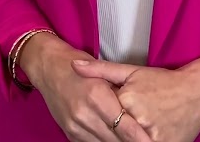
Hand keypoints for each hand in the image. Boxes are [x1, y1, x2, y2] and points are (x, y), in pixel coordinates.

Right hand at [21, 34, 152, 141]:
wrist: (47, 68)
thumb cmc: (77, 65)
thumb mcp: (102, 71)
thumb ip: (121, 92)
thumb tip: (143, 112)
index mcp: (96, 96)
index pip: (125, 126)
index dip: (140, 138)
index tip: (152, 141)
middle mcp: (84, 114)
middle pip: (116, 140)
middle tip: (149, 141)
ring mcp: (74, 126)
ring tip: (134, 140)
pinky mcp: (69, 133)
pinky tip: (115, 139)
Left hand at [72, 54, 199, 141]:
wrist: (198, 92)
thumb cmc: (163, 81)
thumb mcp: (132, 71)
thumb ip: (101, 70)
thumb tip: (73, 65)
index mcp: (127, 100)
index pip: (102, 114)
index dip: (96, 116)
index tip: (93, 115)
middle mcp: (138, 120)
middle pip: (112, 133)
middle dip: (106, 132)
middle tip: (109, 123)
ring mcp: (152, 138)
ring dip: (118, 140)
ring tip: (124, 131)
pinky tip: (129, 138)